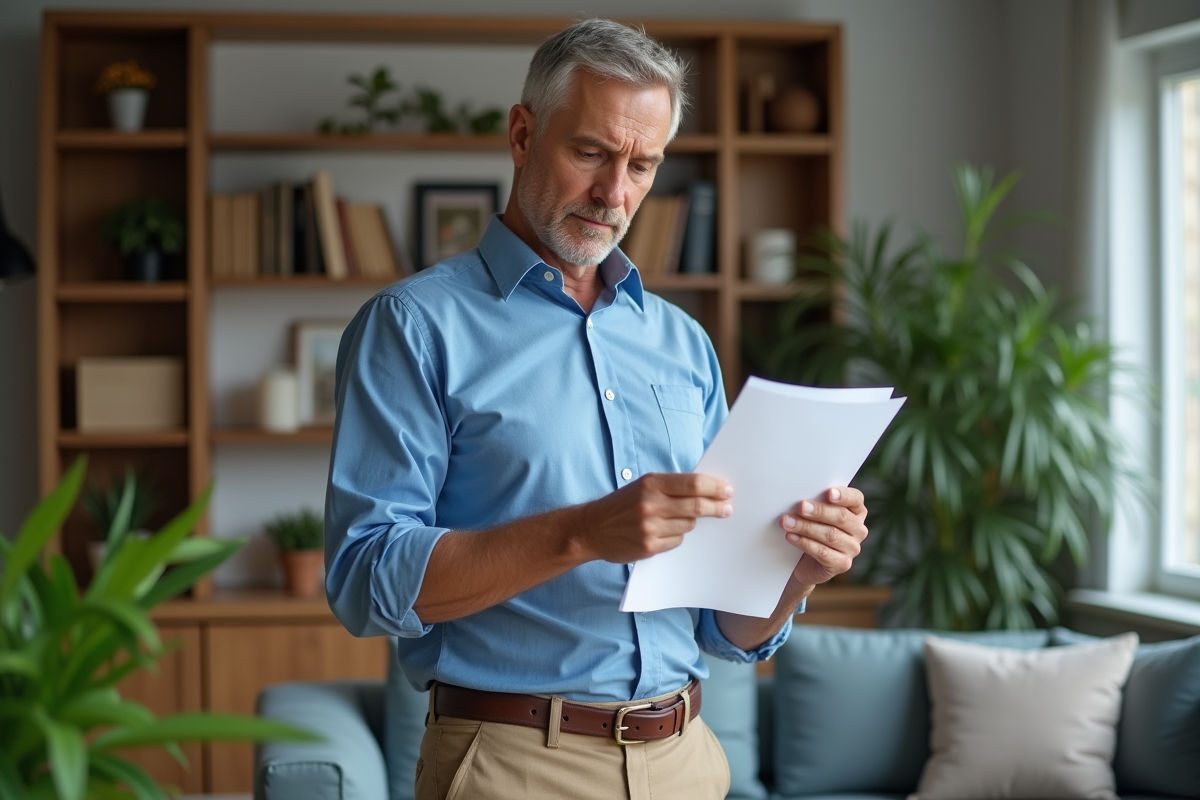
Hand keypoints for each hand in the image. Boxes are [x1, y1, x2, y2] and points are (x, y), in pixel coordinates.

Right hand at [576, 473, 732, 563]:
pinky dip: (675, 536)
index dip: (714, 487)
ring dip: (689, 522)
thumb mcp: (643, 486)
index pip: (693, 483)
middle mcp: (651, 504)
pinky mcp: (648, 546)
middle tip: (727, 509)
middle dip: (716, 508)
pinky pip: (676, 541)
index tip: (727, 491)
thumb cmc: (621, 505)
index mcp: (651, 483)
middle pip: (696, 506)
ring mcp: (650, 527)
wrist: (592, 528)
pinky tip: (662, 532)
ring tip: (675, 519)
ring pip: (688, 525)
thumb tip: (705, 489)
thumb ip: (671, 486)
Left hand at [781, 486, 867, 586]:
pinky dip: (805, 543)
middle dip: (819, 511)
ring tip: (788, 522)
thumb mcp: (814, 515)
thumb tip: (802, 500)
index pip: (855, 499)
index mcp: (856, 511)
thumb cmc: (811, 532)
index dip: (843, 495)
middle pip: (841, 517)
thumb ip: (815, 505)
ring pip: (830, 535)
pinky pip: (824, 552)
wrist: (804, 563)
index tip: (829, 493)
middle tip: (800, 507)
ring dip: (806, 527)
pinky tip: (792, 537)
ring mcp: (853, 548)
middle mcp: (858, 529)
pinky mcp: (843, 564)